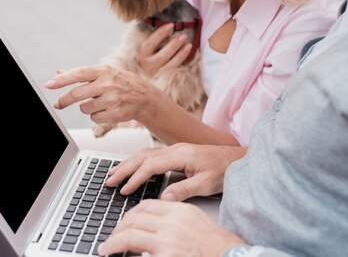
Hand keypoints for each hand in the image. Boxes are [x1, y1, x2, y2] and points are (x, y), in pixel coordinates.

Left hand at [44, 65, 160, 125]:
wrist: (144, 97)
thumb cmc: (120, 83)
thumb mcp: (103, 73)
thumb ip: (80, 74)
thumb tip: (58, 72)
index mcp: (103, 71)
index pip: (79, 74)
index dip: (63, 80)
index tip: (48, 85)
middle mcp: (108, 83)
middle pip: (78, 94)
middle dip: (65, 100)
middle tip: (58, 104)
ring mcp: (113, 99)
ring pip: (85, 108)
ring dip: (87, 108)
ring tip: (99, 103)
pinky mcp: (116, 113)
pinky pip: (94, 118)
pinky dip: (96, 116)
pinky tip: (107, 110)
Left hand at [97, 199, 243, 256]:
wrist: (230, 256)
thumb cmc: (216, 244)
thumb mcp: (195, 220)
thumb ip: (174, 216)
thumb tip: (154, 220)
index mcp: (179, 211)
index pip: (146, 206)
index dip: (130, 214)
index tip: (123, 222)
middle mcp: (172, 223)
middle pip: (134, 218)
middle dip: (118, 228)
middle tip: (111, 237)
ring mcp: (167, 241)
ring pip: (129, 235)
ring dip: (113, 242)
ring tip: (106, 248)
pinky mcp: (164, 256)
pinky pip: (136, 253)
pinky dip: (123, 253)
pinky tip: (116, 256)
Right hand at [106, 143, 246, 200]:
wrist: (238, 158)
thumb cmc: (225, 168)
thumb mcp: (206, 183)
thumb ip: (184, 190)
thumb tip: (164, 198)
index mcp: (181, 154)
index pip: (151, 165)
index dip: (136, 178)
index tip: (124, 190)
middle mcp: (176, 149)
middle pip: (143, 156)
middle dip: (124, 168)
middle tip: (109, 180)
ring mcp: (176, 149)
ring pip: (146, 154)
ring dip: (129, 163)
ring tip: (115, 174)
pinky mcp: (178, 152)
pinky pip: (152, 155)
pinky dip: (139, 161)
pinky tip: (134, 168)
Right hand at [138, 23, 192, 77]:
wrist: (146, 68)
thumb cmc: (149, 50)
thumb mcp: (149, 42)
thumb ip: (157, 36)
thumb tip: (170, 28)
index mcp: (142, 53)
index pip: (151, 43)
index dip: (161, 33)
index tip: (171, 25)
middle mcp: (148, 64)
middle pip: (162, 56)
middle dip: (174, 46)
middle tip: (183, 36)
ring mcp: (156, 71)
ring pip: (170, 64)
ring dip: (181, 53)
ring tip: (189, 44)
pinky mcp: (164, 76)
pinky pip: (175, 67)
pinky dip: (182, 58)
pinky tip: (187, 50)